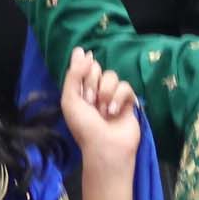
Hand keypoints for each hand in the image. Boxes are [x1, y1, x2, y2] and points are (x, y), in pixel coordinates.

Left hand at [58, 49, 140, 165]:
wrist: (106, 147)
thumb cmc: (84, 126)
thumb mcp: (70, 100)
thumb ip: (73, 75)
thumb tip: (84, 53)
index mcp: (80, 90)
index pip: (83, 67)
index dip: (83, 71)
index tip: (83, 80)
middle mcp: (95, 90)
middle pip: (97, 68)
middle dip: (93, 84)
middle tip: (91, 102)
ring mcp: (112, 95)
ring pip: (112, 76)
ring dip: (106, 93)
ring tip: (104, 111)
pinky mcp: (128, 101)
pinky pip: (126, 86)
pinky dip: (119, 98)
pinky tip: (114, 112)